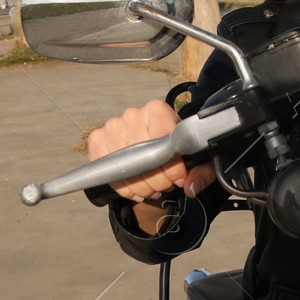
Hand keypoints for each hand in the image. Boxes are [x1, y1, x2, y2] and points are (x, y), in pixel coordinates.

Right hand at [87, 100, 217, 233]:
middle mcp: (133, 114)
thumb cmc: (178, 149)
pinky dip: (123, 187)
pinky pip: (106, 172)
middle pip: (142, 156)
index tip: (179, 179)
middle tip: (166, 186)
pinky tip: (136, 189)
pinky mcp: (97, 139)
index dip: (172, 166)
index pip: (162, 140)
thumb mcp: (198, 159)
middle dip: (157, 180)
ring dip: (140, 187)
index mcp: (158, 110)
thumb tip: (190, 186)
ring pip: (123, 167)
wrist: (154, 146)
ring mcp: (112, 126)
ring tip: (153, 188)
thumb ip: (202, 172)